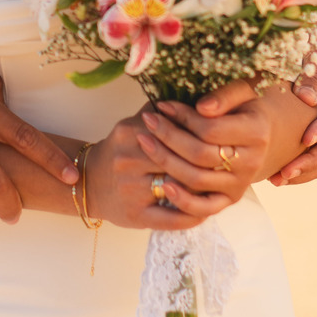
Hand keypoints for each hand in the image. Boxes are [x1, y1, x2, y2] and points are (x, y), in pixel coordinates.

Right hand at [85, 111, 234, 229]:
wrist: (89, 182)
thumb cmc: (120, 151)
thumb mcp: (132, 125)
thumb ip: (157, 111)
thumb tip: (190, 97)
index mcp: (130, 133)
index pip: (174, 132)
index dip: (199, 135)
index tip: (220, 137)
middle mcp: (128, 161)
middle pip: (178, 160)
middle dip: (205, 163)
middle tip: (227, 162)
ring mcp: (131, 190)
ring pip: (177, 189)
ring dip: (203, 189)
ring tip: (222, 185)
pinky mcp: (136, 216)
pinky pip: (171, 219)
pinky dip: (192, 216)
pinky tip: (206, 212)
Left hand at [136, 90, 274, 200]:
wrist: (259, 134)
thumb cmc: (243, 107)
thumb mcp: (241, 92)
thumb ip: (223, 96)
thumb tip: (203, 107)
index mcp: (257, 133)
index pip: (210, 129)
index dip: (183, 117)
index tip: (162, 105)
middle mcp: (252, 162)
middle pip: (200, 154)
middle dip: (168, 136)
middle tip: (147, 120)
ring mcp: (240, 184)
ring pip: (196, 179)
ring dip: (166, 160)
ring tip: (144, 141)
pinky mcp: (229, 199)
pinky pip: (204, 208)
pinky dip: (182, 200)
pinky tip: (163, 185)